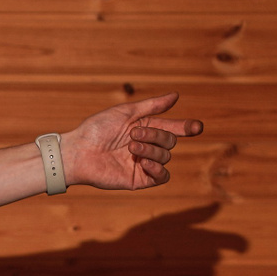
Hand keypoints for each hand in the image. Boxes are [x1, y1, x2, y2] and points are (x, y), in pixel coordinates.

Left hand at [62, 92, 203, 190]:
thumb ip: (152, 106)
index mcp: (145, 128)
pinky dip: (158, 169)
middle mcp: (146, 146)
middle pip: (169, 141)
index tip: (197, 127)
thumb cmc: (97, 129)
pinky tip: (145, 163)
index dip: (186, 127)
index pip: (173, 128)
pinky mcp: (138, 180)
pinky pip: (161, 177)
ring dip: (151, 149)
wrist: (79, 152)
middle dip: (156, 135)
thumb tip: (176, 96)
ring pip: (165, 157)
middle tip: (133, 134)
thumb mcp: (126, 113)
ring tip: (130, 147)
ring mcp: (143, 164)